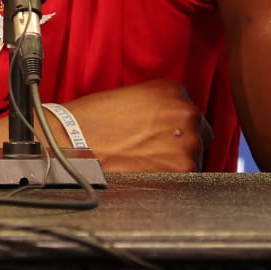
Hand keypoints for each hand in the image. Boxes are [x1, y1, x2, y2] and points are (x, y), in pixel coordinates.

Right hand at [59, 79, 208, 171]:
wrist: (71, 142)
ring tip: (145, 165)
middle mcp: (186, 111)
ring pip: (194, 157)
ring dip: (175, 164)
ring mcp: (188, 140)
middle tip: (153, 153)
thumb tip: (171, 127)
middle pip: (199, 135)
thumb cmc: (92, 121)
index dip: (175, 128)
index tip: (160, 137)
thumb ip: (158, 107)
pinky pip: (187, 177)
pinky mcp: (184, 167)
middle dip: (181, 145)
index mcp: (173, 90)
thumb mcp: (130, 97)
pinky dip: (170, 179)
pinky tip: (147, 174)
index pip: (190, 114)